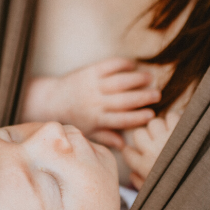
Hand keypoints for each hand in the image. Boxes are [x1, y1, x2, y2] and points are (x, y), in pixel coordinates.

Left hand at [21, 58, 160, 144]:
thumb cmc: (73, 118)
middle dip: (143, 97)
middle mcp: (96, 102)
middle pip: (125, 100)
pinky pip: (109, 65)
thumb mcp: (88, 131)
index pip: (122, 119)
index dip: (138, 117)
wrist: (51, 100)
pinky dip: (123, 64)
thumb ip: (106, 137)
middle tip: (157, 95)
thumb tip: (124, 146)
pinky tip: (133, 64)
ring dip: (137, 79)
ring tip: (150, 78)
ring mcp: (93, 85)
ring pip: (120, 81)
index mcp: (97, 119)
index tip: (152, 115)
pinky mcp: (90, 71)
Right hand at [122, 111, 180, 189]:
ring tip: (167, 133)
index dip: (130, 151)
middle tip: (154, 141)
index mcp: (144, 167)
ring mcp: (166, 140)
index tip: (134, 151)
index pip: (127, 152)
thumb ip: (140, 183)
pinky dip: (174, 120)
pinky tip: (178, 127)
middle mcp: (152, 151)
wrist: (203, 186)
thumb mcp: (156, 194)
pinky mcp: (181, 132)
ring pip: (154, 123)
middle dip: (145, 136)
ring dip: (159, 127)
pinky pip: (171, 117)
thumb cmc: (180, 191)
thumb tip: (131, 174)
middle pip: (139, 134)